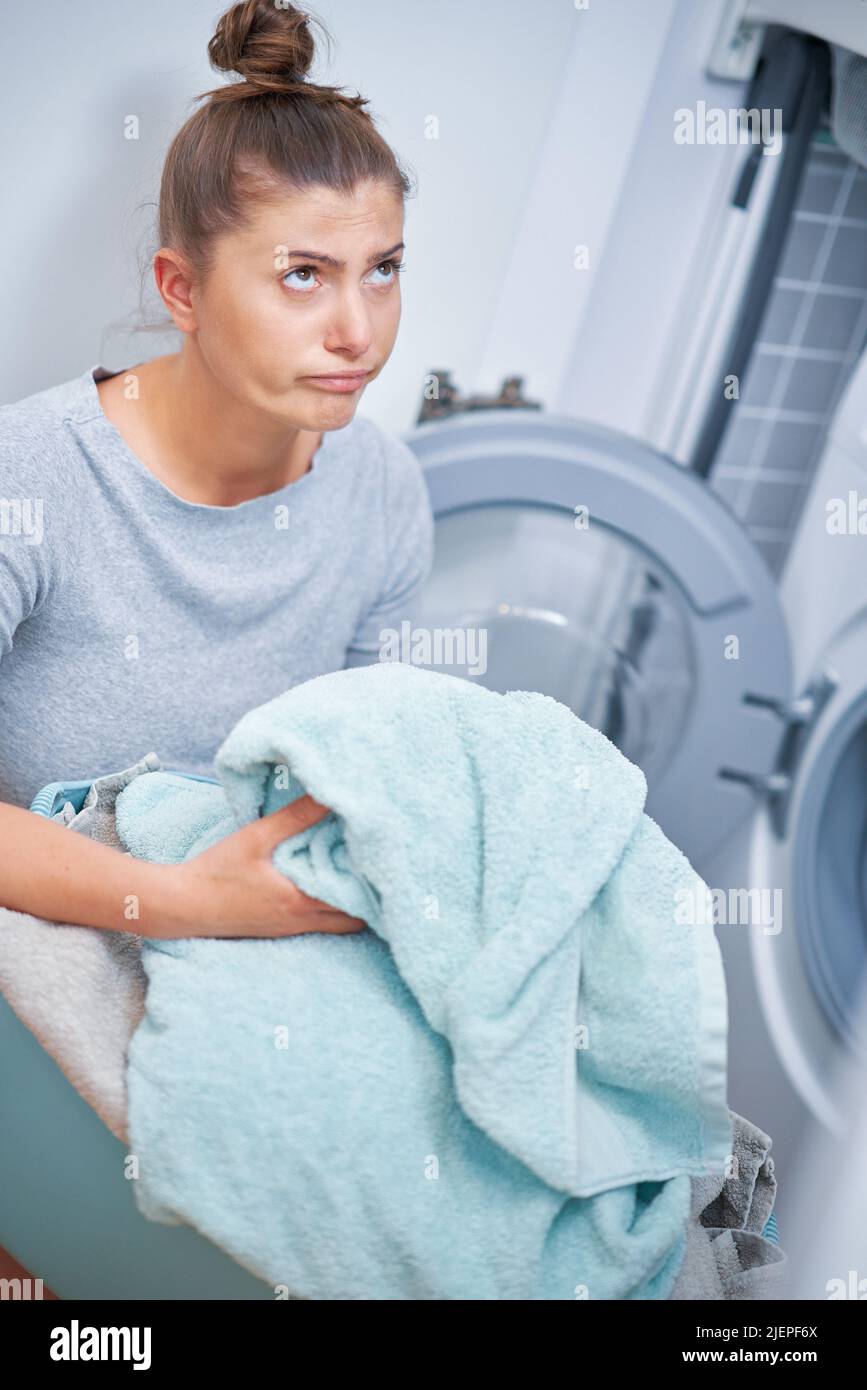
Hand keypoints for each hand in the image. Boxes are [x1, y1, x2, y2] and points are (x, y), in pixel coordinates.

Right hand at [151, 794, 367, 939]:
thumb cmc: (216, 872)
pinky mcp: (281, 929)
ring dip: (353, 903)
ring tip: (361, 875)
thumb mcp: (256, 838)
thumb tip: (329, 794)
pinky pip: (320, 924)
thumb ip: (295, 816)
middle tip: (381, 868)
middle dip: (372, 898)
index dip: (377, 885)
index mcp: (301, 901)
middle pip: (356, 920)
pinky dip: (333, 908)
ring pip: (340, 924)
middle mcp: (302, 921)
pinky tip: (330, 885)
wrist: (182, 906)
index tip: (388, 862)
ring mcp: (292, 929)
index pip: (357, 902)